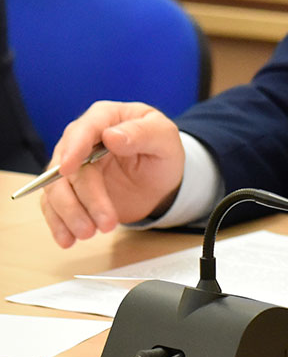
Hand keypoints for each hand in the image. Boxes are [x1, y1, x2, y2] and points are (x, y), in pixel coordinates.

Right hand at [39, 102, 185, 247]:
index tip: (70, 169)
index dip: (74, 149)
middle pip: (70, 168)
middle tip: (105, 222)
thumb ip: (143, 133)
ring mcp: (71, 167)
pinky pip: (53, 206)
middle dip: (84, 198)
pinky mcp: (68, 190)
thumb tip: (112, 136)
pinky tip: (67, 238)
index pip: (83, 130)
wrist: (159, 179)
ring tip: (89, 234)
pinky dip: (58, 224)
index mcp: (105, 118)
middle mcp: (81, 140)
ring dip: (70, 214)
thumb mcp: (165, 138)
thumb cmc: (162, 152)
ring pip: (57, 190)